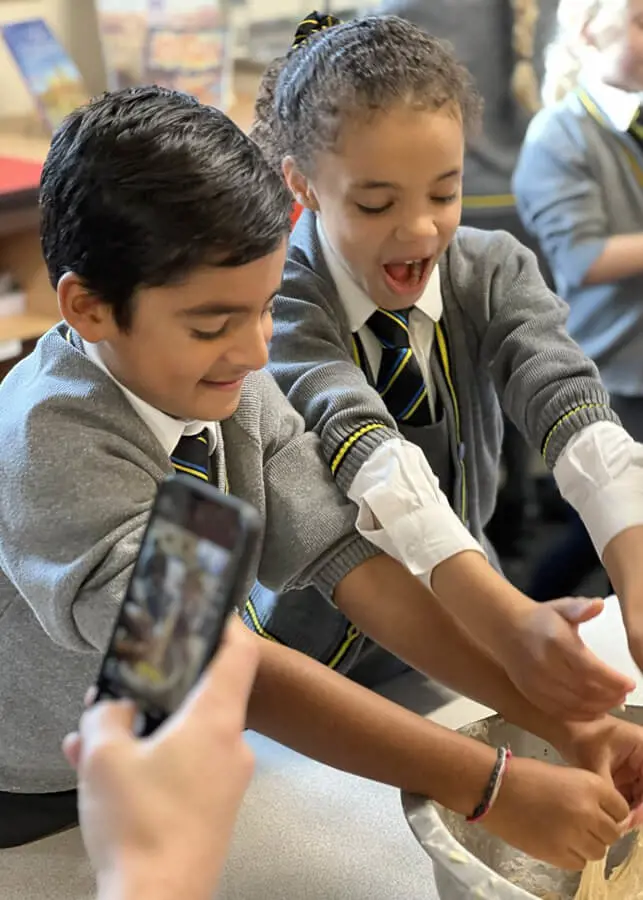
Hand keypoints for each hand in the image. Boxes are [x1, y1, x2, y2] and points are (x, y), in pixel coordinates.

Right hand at [63, 618, 257, 899]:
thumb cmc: (139, 826)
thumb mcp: (104, 756)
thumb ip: (107, 715)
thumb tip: (112, 706)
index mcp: (216, 720)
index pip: (240, 653)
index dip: (227, 625)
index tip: (209, 609)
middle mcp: (232, 745)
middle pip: (207, 693)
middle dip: (163, 686)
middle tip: (127, 683)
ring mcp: (227, 779)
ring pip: (188, 733)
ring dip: (148, 728)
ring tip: (99, 734)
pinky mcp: (215, 808)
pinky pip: (186, 766)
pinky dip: (155, 759)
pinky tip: (111, 771)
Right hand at [485, 756, 629, 869]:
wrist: (494, 788)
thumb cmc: (525, 775)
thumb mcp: (564, 776)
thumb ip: (587, 796)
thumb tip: (600, 817)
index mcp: (591, 786)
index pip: (620, 809)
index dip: (610, 811)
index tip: (598, 812)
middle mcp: (588, 812)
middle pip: (612, 833)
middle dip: (600, 830)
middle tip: (581, 824)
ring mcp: (574, 835)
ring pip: (598, 852)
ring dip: (587, 844)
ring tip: (568, 833)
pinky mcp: (557, 854)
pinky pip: (579, 863)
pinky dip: (572, 855)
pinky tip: (557, 841)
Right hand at [500, 597, 633, 720]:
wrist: (507, 629)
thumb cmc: (541, 619)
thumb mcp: (561, 607)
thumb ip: (580, 607)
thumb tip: (599, 604)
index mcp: (556, 642)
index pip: (590, 668)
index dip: (613, 680)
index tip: (629, 683)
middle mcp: (544, 665)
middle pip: (584, 690)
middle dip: (609, 696)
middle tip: (624, 695)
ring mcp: (536, 683)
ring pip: (574, 704)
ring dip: (598, 707)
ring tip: (613, 702)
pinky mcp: (531, 694)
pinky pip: (560, 712)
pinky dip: (580, 716)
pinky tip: (594, 711)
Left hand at [561, 715, 642, 819]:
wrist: (566, 725)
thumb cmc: (581, 736)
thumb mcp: (595, 763)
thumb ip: (609, 790)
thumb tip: (616, 820)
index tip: (629, 820)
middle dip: (638, 810)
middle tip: (621, 827)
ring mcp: (638, 765)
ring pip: (641, 796)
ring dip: (632, 810)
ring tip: (617, 825)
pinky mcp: (629, 773)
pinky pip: (633, 794)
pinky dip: (625, 806)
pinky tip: (614, 818)